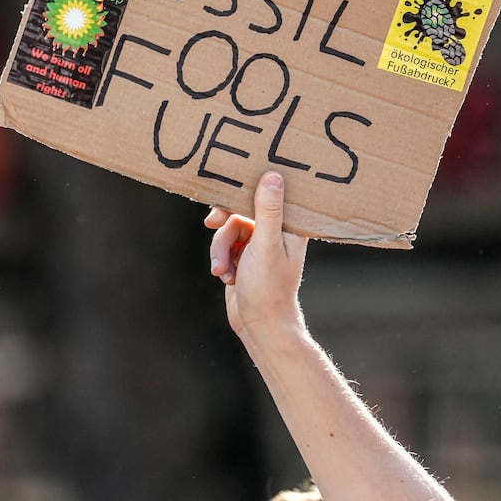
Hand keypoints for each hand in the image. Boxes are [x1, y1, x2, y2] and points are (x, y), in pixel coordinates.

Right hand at [204, 173, 309, 346]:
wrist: (259, 325)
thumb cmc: (269, 288)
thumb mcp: (265, 245)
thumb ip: (267, 210)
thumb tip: (273, 175)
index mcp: (290, 225)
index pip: (269, 194)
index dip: (247, 190)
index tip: (227, 188)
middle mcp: (276, 232)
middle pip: (241, 210)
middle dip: (225, 226)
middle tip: (211, 223)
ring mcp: (259, 245)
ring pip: (228, 230)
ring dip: (220, 250)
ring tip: (222, 271)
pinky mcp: (244, 257)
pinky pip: (224, 246)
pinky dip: (221, 260)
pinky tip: (227, 278)